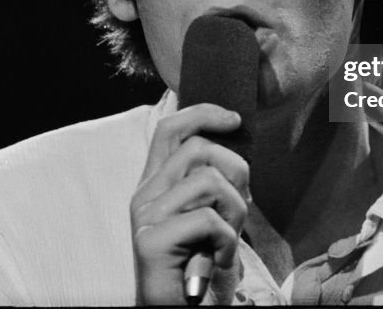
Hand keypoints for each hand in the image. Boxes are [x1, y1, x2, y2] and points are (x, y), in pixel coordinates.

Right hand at [130, 103, 250, 304]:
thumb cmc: (202, 269)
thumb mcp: (213, 216)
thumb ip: (214, 181)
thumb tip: (236, 144)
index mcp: (157, 184)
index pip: (171, 128)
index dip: (204, 114)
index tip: (235, 120)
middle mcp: (144, 194)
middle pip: (199, 149)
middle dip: (237, 174)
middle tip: (238, 213)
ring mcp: (144, 216)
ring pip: (208, 181)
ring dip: (235, 213)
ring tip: (226, 242)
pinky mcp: (150, 240)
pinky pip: (208, 220)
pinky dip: (227, 243)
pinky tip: (217, 262)